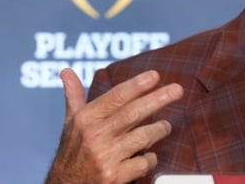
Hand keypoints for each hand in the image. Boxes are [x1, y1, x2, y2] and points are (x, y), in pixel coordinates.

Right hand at [45, 69, 183, 183]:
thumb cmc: (72, 153)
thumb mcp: (70, 124)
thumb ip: (74, 97)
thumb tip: (66, 70)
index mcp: (85, 119)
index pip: (115, 97)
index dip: (137, 85)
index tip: (155, 76)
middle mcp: (94, 136)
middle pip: (133, 113)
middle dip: (158, 99)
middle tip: (178, 90)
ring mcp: (105, 157)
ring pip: (142, 137)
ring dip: (159, 129)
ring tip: (166, 126)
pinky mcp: (114, 177)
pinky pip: (143, 162)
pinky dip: (151, 158)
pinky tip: (150, 156)